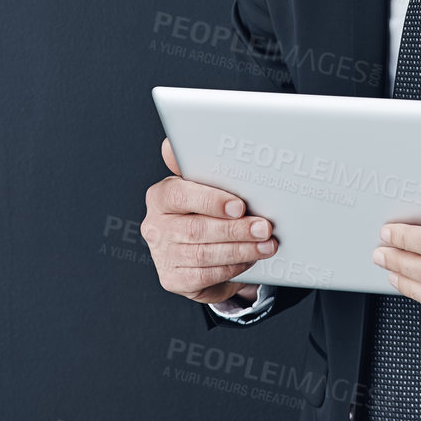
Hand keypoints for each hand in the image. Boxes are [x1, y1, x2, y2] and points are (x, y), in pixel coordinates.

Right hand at [143, 137, 278, 304]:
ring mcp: (162, 255)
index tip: (239, 205)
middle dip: (236, 229)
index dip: (210, 201)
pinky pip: (206, 276)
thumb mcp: (204, 183)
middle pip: (197, 229)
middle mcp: (155, 226)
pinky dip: (232, 267)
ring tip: (266, 244)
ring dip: (241, 249)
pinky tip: (249, 258)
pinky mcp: (173, 279)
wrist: (197, 246)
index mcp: (160, 196)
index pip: (179, 196)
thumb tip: (181, 141)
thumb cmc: (205, 207)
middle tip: (264, 227)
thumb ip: (199, 163)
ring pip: (205, 254)